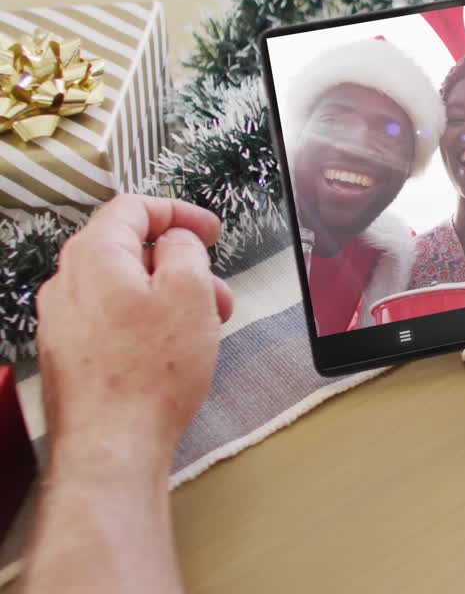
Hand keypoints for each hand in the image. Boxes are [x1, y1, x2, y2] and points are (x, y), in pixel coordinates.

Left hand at [36, 195, 232, 459]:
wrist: (112, 442)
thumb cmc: (149, 374)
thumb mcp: (190, 291)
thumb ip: (185, 248)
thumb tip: (177, 241)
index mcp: (94, 255)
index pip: (133, 208)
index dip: (179, 212)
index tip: (208, 229)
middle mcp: (67, 283)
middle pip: (128, 250)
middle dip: (180, 264)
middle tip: (216, 289)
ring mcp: (62, 320)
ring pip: (122, 288)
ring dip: (167, 297)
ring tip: (202, 328)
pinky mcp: (68, 353)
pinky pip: (111, 320)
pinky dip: (145, 322)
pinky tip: (172, 351)